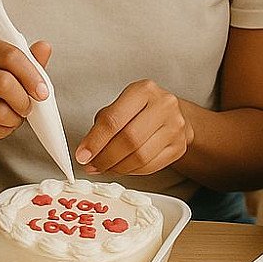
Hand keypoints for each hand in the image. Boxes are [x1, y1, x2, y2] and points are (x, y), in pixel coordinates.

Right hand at [0, 37, 51, 139]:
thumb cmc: (1, 78)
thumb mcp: (18, 65)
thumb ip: (33, 58)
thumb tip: (44, 47)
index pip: (10, 56)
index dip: (31, 76)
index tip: (42, 92)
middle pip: (2, 83)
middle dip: (23, 100)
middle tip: (29, 107)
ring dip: (15, 118)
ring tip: (17, 115)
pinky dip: (5, 130)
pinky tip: (5, 123)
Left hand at [75, 80, 192, 176]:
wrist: (171, 113)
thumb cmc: (141, 108)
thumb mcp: (120, 105)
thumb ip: (103, 124)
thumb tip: (87, 151)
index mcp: (144, 90)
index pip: (114, 119)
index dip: (95, 141)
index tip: (83, 155)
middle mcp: (163, 106)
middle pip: (129, 140)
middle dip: (105, 157)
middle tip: (92, 165)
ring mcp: (175, 127)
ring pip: (140, 157)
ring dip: (117, 167)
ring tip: (105, 167)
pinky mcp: (179, 147)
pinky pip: (150, 167)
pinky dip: (132, 171)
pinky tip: (122, 168)